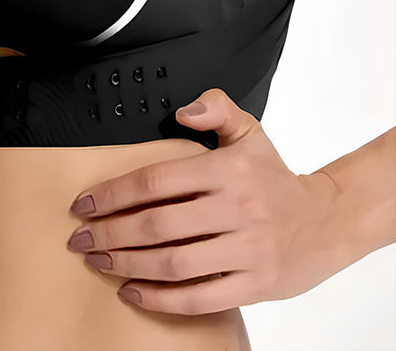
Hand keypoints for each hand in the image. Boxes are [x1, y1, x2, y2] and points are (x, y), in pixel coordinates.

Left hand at [65, 88, 341, 314]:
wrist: (326, 222)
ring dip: (127, 264)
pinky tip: (133, 290)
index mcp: (227, 170)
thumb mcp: (249, 131)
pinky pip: (199, 297)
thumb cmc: (275, 177)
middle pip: (158, 225)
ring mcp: (246, 250)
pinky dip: (161, 299)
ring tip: (99, 261)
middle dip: (111, 233)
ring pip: (174, 263)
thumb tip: (185, 109)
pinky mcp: (254, 284)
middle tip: (81, 238)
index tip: (86, 203)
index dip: (114, 192)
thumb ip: (216, 109)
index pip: (157, 181)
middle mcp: (236, 209)